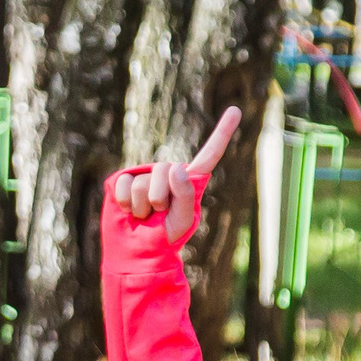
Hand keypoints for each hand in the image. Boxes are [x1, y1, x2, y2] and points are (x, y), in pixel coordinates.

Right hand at [107, 107, 244, 237]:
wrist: (135, 250)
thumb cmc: (164, 237)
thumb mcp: (183, 220)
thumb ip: (185, 195)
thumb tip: (175, 168)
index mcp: (189, 181)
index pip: (208, 155)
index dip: (222, 133)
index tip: (236, 110)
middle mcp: (167, 173)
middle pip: (165, 172)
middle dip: (159, 199)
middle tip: (157, 214)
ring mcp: (144, 175)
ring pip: (143, 183)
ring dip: (142, 207)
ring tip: (143, 216)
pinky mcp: (124, 179)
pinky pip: (125, 185)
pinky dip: (126, 203)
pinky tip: (128, 211)